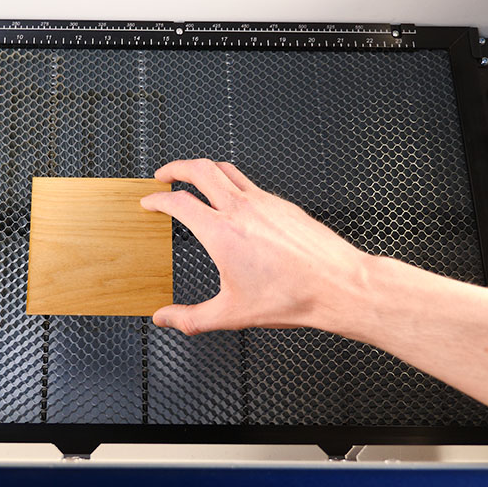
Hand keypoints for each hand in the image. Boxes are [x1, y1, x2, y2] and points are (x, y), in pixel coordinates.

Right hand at [141, 159, 374, 335]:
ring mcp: (264, 202)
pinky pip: (249, 184)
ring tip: (194, 178)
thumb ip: (190, 318)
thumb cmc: (293, 297)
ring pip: (226, 169)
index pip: (179, 202)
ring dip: (203, 168)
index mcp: (222, 233)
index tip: (149, 202)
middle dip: (175, 168)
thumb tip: (165, 319)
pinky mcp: (282, 204)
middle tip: (163, 175)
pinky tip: (233, 200)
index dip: (157, 200)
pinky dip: (231, 183)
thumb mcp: (232, 314)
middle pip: (199, 169)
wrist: (338, 285)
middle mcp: (242, 209)